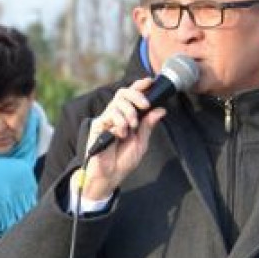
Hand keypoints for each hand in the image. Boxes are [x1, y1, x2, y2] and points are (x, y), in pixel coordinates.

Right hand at [77, 78, 166, 200]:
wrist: (110, 175)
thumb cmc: (123, 161)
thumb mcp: (141, 142)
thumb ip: (148, 125)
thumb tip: (160, 110)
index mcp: (127, 118)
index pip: (132, 97)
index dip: (140, 87)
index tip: (150, 81)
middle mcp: (116, 116)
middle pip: (123, 93)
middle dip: (136, 96)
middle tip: (145, 105)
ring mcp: (106, 120)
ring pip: (118, 102)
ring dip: (129, 112)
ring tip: (131, 126)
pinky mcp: (98, 126)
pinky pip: (110, 115)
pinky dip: (119, 122)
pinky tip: (120, 133)